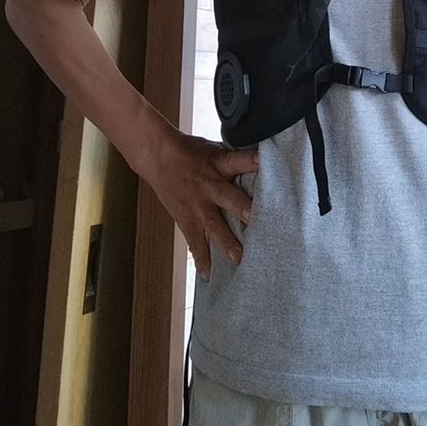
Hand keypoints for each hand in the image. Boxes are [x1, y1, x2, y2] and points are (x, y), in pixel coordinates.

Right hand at [144, 129, 258, 279]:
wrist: (158, 157)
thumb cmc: (192, 152)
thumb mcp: (215, 149)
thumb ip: (235, 161)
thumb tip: (265, 164)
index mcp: (220, 164)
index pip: (240, 160)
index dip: (254, 162)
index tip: (268, 166)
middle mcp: (210, 185)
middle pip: (228, 198)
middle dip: (243, 210)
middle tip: (257, 223)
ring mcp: (197, 204)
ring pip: (213, 225)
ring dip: (226, 242)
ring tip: (238, 259)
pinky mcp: (186, 218)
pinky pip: (194, 241)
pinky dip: (201, 259)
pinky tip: (208, 275)